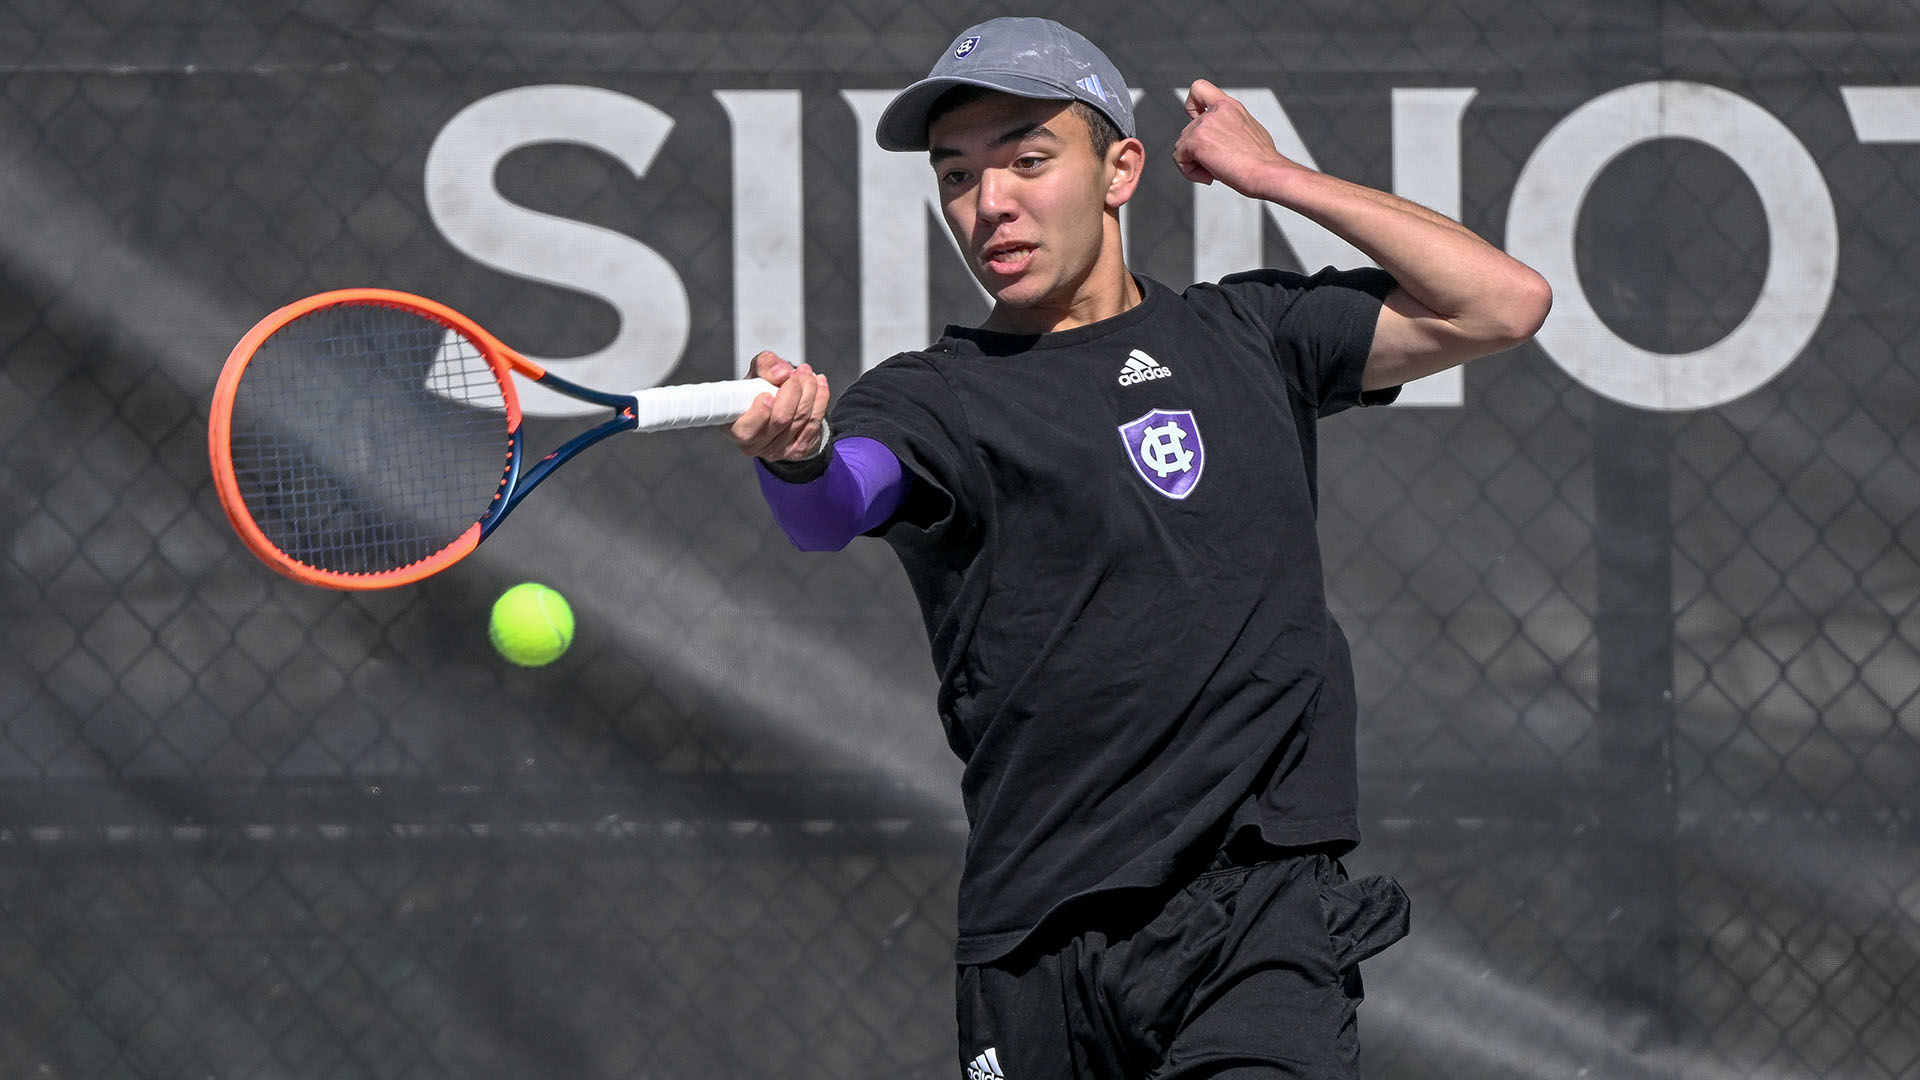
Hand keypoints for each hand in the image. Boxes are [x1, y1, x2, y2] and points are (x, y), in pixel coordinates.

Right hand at [728, 350, 829, 460]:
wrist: (779, 408)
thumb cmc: (760, 392)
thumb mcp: (756, 372)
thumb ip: (764, 365)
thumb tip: (781, 372)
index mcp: (734, 427)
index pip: (745, 429)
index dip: (759, 414)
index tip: (767, 395)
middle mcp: (754, 443)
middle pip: (780, 420)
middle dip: (792, 391)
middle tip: (794, 374)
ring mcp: (778, 449)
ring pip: (801, 419)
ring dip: (808, 391)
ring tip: (806, 374)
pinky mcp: (799, 449)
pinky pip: (815, 422)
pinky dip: (820, 399)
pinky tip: (819, 384)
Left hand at [1172, 79, 1301, 195]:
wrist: (1266, 172)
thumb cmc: (1263, 161)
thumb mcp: (1250, 133)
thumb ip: (1230, 129)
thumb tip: (1222, 141)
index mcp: (1230, 107)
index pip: (1200, 88)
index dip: (1191, 104)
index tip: (1195, 119)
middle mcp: (1216, 111)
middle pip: (1187, 130)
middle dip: (1196, 152)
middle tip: (1217, 165)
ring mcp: (1205, 124)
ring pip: (1181, 146)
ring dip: (1194, 163)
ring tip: (1216, 172)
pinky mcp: (1197, 140)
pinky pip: (1179, 158)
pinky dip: (1189, 171)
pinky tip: (1209, 176)